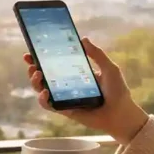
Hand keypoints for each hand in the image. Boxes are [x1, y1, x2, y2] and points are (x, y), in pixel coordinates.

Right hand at [23, 37, 147, 143]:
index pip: (54, 63)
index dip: (40, 58)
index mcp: (75, 73)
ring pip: (41, 90)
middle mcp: (67, 85)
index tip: (31, 51)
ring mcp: (65, 98)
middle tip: (32, 63)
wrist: (122, 114)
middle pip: (43, 76)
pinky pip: (49, 106)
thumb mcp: (109, 68)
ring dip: (35, 82)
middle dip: (33, 69)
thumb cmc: (118, 91)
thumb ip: (97, 54)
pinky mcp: (65, 110)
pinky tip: (46, 92)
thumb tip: (83, 38)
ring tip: (38, 74)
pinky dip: (43, 99)